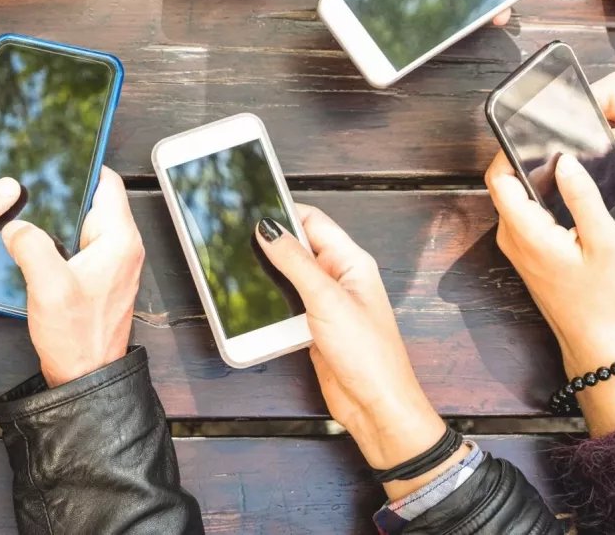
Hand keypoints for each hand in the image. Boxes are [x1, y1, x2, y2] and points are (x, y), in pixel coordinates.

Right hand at [2, 167, 142, 387]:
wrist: (85, 378)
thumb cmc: (76, 337)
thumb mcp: (48, 286)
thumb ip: (31, 246)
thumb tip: (17, 224)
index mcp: (120, 239)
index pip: (108, 183)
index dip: (83, 165)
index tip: (58, 155)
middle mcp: (123, 246)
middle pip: (96, 199)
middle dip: (67, 189)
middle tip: (34, 180)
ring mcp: (113, 262)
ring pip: (86, 221)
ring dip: (62, 214)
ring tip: (31, 207)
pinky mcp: (101, 276)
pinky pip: (82, 242)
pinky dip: (62, 235)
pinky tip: (37, 239)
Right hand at [255, 209, 465, 499]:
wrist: (375, 406)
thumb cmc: (368, 355)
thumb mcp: (326, 299)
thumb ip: (295, 262)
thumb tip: (269, 229)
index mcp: (351, 261)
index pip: (314, 221)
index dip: (284, 212)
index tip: (252, 209)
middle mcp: (340, 278)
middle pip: (299, 246)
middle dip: (272, 242)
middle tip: (238, 240)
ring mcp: (327, 302)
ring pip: (290, 276)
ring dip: (269, 275)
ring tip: (242, 270)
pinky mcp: (314, 325)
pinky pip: (287, 303)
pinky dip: (271, 301)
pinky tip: (256, 303)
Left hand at [486, 151, 614, 436]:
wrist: (593, 339)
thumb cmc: (600, 297)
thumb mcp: (602, 241)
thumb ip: (583, 198)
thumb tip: (566, 163)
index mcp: (525, 232)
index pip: (499, 180)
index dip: (507, 154)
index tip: (529, 137)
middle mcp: (511, 238)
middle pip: (504, 187)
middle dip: (525, 164)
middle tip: (557, 149)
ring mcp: (514, 247)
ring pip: (513, 201)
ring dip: (534, 183)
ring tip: (566, 170)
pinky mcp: (524, 253)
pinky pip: (522, 216)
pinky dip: (538, 201)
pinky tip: (565, 199)